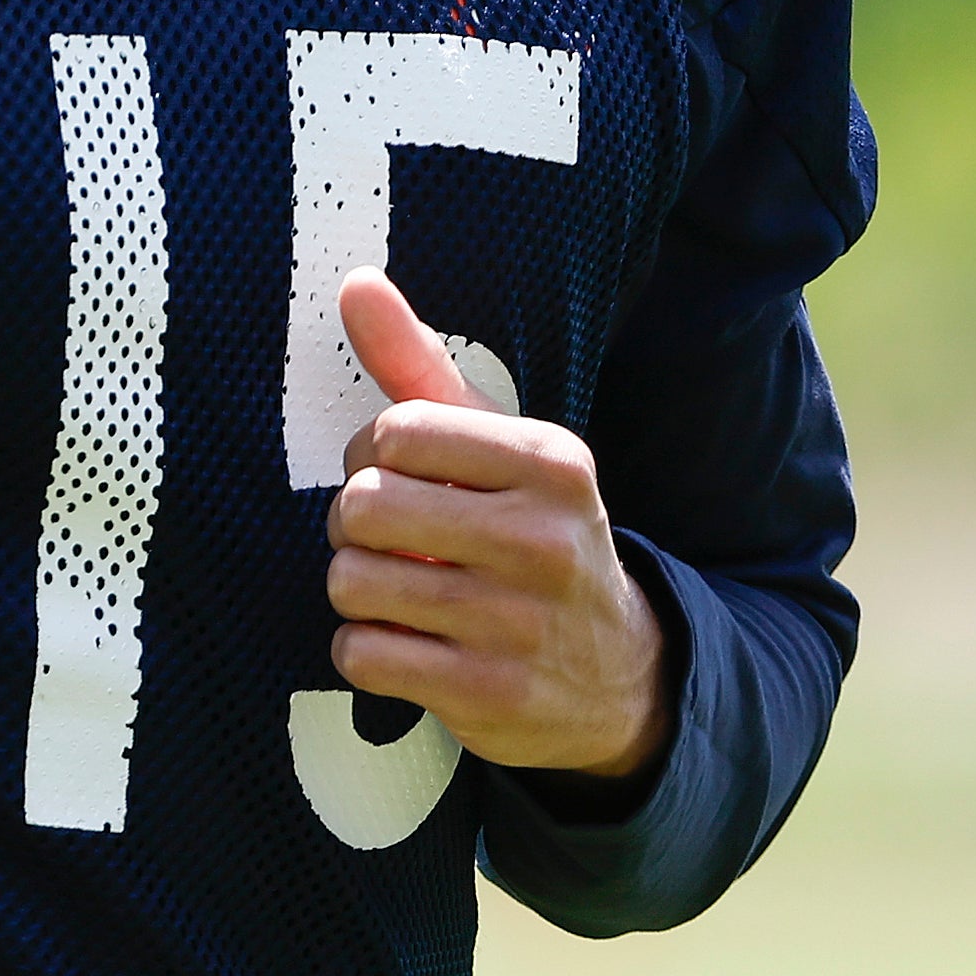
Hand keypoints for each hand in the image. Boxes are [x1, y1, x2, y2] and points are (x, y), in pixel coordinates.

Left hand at [326, 269, 671, 779]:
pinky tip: (405, 643)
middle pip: (364, 508)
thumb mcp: (499, 446)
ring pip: (353, 582)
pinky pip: (363, 655)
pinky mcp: (490, 694)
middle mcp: (544, 539)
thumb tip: (354, 280)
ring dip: (355, 589)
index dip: (371, 456)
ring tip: (395, 590)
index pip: (396, 433)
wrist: (621, 673)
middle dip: (354, 526)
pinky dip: (364, 649)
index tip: (398, 478)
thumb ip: (419, 363)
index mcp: (551, 462)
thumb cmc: (533, 535)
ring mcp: (518, 623)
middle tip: (386, 540)